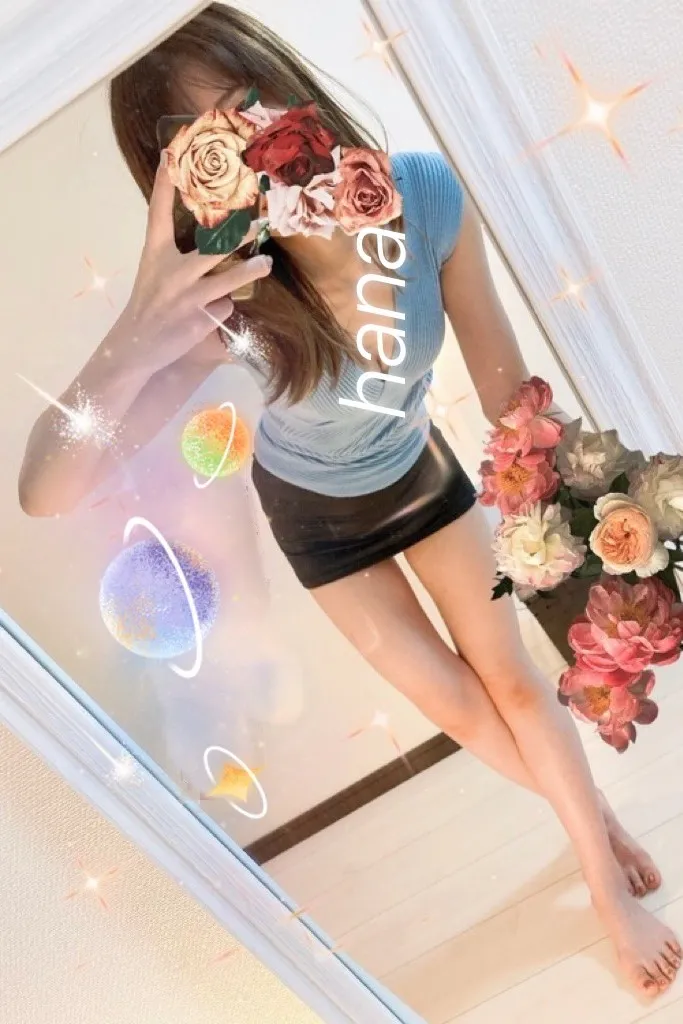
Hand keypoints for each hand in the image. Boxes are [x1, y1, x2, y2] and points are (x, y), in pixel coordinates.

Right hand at [113, 156, 271, 374]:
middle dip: (239, 234)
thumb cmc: (150, 303)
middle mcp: (171, 271)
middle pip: (212, 247)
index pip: (157, 211)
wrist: (135, 346)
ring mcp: (187, 297)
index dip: (163, 182)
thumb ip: (174, 253)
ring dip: (250, 271)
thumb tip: (209, 236)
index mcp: (155, 253)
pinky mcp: (199, 320)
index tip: (169, 154)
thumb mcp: (154, 272)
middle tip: (259, 221)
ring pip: (228, 279)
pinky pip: (225, 307)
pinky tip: (210, 316)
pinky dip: (222, 309)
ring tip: (266, 264)